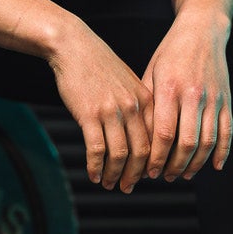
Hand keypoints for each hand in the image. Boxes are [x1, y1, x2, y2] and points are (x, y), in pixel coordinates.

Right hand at [47, 19, 155, 192]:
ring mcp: (111, 111)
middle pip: (142, 152)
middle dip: (136, 175)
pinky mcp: (89, 114)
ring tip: (109, 184)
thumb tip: (142, 137)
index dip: (154, 162)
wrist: (73, 46)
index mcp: (147, 99)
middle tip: (128, 187)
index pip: (158, 140)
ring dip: (115, 174)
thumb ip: (138, 107)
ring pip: (120, 154)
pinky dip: (96, 166)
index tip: (148, 176)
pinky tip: (92, 174)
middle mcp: (133, 106)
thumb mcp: (128, 82)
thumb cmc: (99, 65)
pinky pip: (96, 149)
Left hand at [142, 13, 232, 181]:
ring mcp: (214, 98)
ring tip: (183, 174)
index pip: (163, 133)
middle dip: (175, 165)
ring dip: (196, 164)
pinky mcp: (227, 100)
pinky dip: (222, 152)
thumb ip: (147, 104)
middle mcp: (194, 95)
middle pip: (187, 143)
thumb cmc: (170, 53)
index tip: (149, 171)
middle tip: (165, 176)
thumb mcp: (151, 73)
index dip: (156, 158)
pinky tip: (214, 166)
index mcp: (170, 89)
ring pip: (208, 141)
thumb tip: (137, 139)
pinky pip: (227, 132)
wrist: (202, 30)